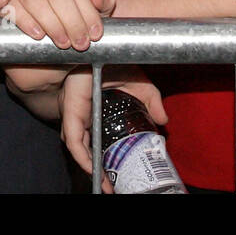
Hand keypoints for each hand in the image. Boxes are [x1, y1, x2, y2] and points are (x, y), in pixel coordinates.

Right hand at [1, 0, 113, 49]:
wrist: (50, 62)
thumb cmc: (74, 36)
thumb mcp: (96, 20)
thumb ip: (104, 3)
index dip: (87, 11)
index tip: (95, 34)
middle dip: (72, 21)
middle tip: (81, 44)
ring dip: (51, 23)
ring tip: (63, 44)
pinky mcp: (9, 7)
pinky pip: (13, 7)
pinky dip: (25, 20)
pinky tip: (38, 34)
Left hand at [59, 66, 167, 192]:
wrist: (104, 47)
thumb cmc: (115, 61)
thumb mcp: (140, 85)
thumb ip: (152, 101)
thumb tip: (164, 120)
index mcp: (92, 110)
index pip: (94, 140)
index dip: (103, 160)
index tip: (115, 177)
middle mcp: (81, 115)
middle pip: (85, 149)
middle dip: (98, 171)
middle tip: (113, 187)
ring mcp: (74, 114)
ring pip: (78, 150)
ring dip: (91, 169)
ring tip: (108, 186)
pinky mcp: (71, 112)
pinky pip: (74, 140)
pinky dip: (82, 156)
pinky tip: (93, 169)